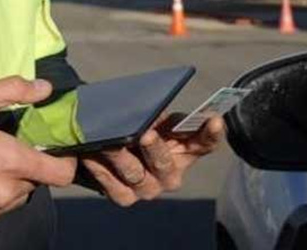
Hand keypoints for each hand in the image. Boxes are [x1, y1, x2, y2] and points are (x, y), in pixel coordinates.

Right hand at [0, 77, 77, 234]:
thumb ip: (13, 90)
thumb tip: (47, 88)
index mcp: (11, 162)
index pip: (61, 174)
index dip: (63, 162)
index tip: (53, 152)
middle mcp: (5, 193)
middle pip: (34, 183)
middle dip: (25, 168)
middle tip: (2, 151)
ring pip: (13, 199)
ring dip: (6, 186)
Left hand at [81, 112, 224, 206]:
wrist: (110, 140)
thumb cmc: (138, 123)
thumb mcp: (152, 115)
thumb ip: (158, 112)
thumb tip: (151, 110)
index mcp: (186, 150)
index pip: (206, 143)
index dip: (211, 133)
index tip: (214, 118)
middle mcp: (171, 174)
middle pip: (165, 164)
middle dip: (154, 149)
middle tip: (145, 133)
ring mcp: (149, 188)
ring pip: (137, 177)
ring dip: (121, 158)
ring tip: (109, 142)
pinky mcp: (125, 197)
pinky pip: (115, 188)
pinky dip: (102, 171)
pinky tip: (91, 155)